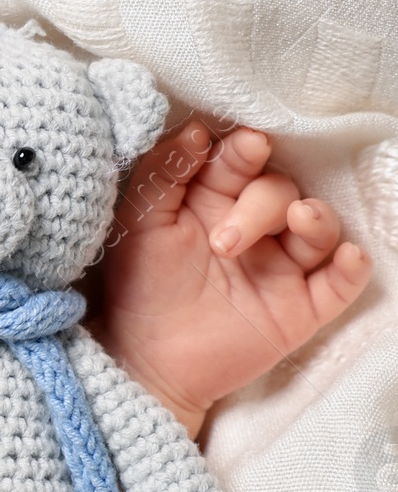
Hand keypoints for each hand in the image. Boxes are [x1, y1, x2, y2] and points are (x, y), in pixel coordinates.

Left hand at [101, 120, 369, 436]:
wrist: (144, 361)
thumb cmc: (138, 286)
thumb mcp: (139, 224)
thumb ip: (164, 174)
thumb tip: (196, 130)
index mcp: (214, 199)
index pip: (243, 161)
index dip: (247, 150)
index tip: (246, 147)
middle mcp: (254, 227)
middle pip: (281, 191)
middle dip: (260, 205)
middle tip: (224, 242)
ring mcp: (281, 266)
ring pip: (319, 227)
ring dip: (316, 219)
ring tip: (299, 221)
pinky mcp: (301, 308)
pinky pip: (341, 283)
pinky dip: (352, 267)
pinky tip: (347, 256)